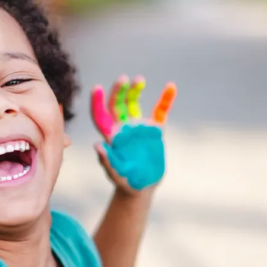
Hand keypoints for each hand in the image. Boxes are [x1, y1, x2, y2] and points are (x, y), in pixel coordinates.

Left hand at [91, 75, 176, 194]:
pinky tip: (171, 86)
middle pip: (117, 104)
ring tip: (139, 80)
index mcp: (111, 137)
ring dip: (135, 90)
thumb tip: (97, 145)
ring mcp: (138, 127)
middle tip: (123, 79)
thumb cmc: (125, 182)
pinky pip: (161, 111)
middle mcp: (122, 128)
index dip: (97, 103)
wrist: (142, 187)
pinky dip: (166, 99)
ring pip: (134, 103)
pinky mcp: (154, 130)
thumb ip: (107, 161)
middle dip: (118, 91)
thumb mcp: (116, 174)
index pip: (101, 116)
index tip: (96, 88)